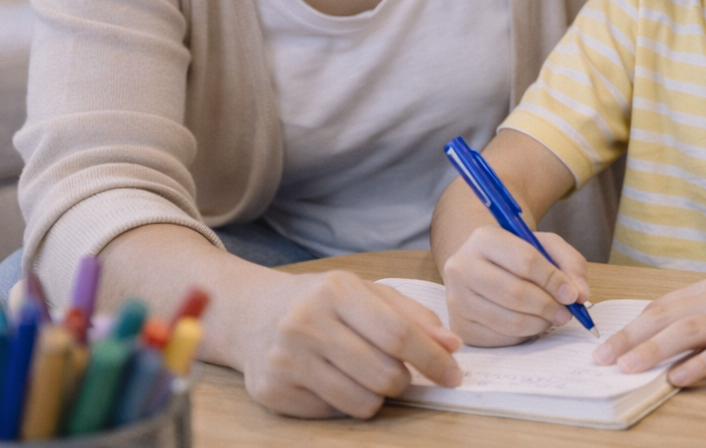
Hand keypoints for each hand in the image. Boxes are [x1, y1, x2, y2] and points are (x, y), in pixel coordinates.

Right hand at [242, 270, 462, 418]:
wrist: (251, 313)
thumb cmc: (322, 302)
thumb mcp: (367, 294)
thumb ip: (413, 316)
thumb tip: (452, 346)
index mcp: (336, 291)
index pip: (398, 334)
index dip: (433, 359)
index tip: (454, 374)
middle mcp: (306, 324)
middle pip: (383, 374)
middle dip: (405, 380)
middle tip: (401, 373)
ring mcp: (285, 360)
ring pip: (362, 402)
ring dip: (378, 395)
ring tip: (367, 375)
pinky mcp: (273, 392)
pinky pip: (334, 413)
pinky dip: (347, 402)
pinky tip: (334, 380)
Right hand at [441, 226, 591, 345]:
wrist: (481, 266)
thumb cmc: (516, 255)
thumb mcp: (544, 246)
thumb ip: (569, 264)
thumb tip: (581, 295)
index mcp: (483, 238)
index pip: (525, 261)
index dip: (554, 281)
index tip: (573, 294)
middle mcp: (461, 267)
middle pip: (515, 294)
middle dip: (548, 306)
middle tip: (567, 312)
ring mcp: (456, 299)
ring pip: (509, 321)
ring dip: (540, 323)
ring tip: (552, 317)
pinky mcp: (460, 325)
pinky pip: (501, 338)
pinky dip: (524, 334)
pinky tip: (530, 323)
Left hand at [593, 273, 705, 385]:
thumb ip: (705, 315)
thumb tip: (659, 338)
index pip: (663, 304)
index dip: (632, 326)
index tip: (606, 345)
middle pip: (668, 315)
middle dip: (631, 338)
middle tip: (603, 359)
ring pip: (689, 330)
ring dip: (654, 349)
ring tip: (628, 367)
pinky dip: (698, 365)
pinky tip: (677, 377)